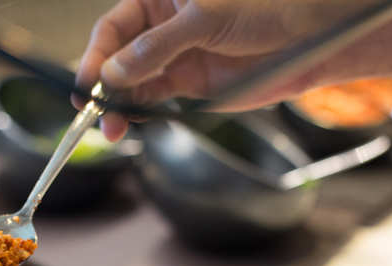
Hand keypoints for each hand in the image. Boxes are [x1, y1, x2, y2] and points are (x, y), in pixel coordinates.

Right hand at [76, 0, 391, 140]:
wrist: (305, 38)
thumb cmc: (262, 7)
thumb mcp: (204, 19)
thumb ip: (157, 48)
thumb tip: (114, 73)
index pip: (114, 27)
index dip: (96, 54)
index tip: (86, 83)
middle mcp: (159, 28)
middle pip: (116, 58)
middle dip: (102, 85)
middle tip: (92, 111)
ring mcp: (172, 59)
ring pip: (131, 84)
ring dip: (117, 105)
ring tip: (110, 127)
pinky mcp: (186, 86)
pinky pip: (152, 100)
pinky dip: (138, 111)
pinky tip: (128, 121)